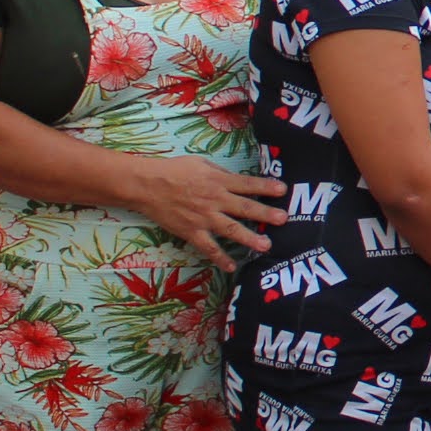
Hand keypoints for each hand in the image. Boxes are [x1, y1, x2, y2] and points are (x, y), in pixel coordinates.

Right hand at [131, 155, 284, 263]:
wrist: (146, 185)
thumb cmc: (173, 171)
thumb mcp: (201, 164)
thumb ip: (221, 174)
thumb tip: (237, 181)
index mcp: (218, 181)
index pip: (247, 184)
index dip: (266, 187)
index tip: (283, 190)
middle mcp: (215, 200)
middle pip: (245, 207)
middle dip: (266, 213)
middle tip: (283, 219)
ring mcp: (204, 218)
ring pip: (231, 229)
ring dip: (250, 238)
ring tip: (266, 245)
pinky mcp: (192, 232)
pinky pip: (209, 247)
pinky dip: (220, 258)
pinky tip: (232, 266)